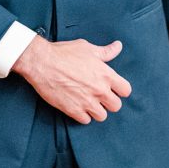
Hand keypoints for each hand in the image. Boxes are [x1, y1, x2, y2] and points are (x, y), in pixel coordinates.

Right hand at [12, 35, 131, 124]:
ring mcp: (87, 102)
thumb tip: (118, 46)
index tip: (113, 89)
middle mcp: (99, 90)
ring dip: (96, 110)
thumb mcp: (87, 48)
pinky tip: (77, 106)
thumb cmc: (64, 53)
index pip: (126, 91)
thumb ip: (105, 52)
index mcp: (106, 75)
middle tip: (99, 96)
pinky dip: (82, 115)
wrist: (42, 62)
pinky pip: (86, 120)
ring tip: (88, 102)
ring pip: (102, 116)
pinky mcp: (73, 110)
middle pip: (116, 106)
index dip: (120, 90)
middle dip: (109, 102)